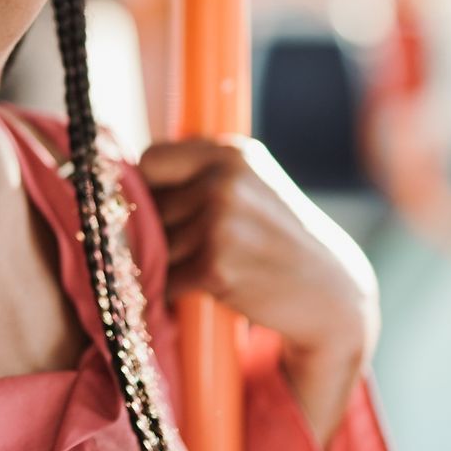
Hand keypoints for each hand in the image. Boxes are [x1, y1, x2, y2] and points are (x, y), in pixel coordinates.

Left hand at [139, 136, 379, 444]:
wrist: (332, 297)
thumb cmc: (278, 242)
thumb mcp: (248, 188)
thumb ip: (196, 178)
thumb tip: (117, 180)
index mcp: (231, 153)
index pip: (149, 160)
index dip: (149, 189)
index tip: (166, 211)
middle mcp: (225, 181)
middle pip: (147, 207)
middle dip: (160, 233)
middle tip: (199, 251)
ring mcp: (220, 223)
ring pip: (152, 247)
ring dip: (167, 266)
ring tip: (211, 271)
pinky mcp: (216, 267)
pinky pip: (163, 281)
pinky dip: (173, 294)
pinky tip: (204, 294)